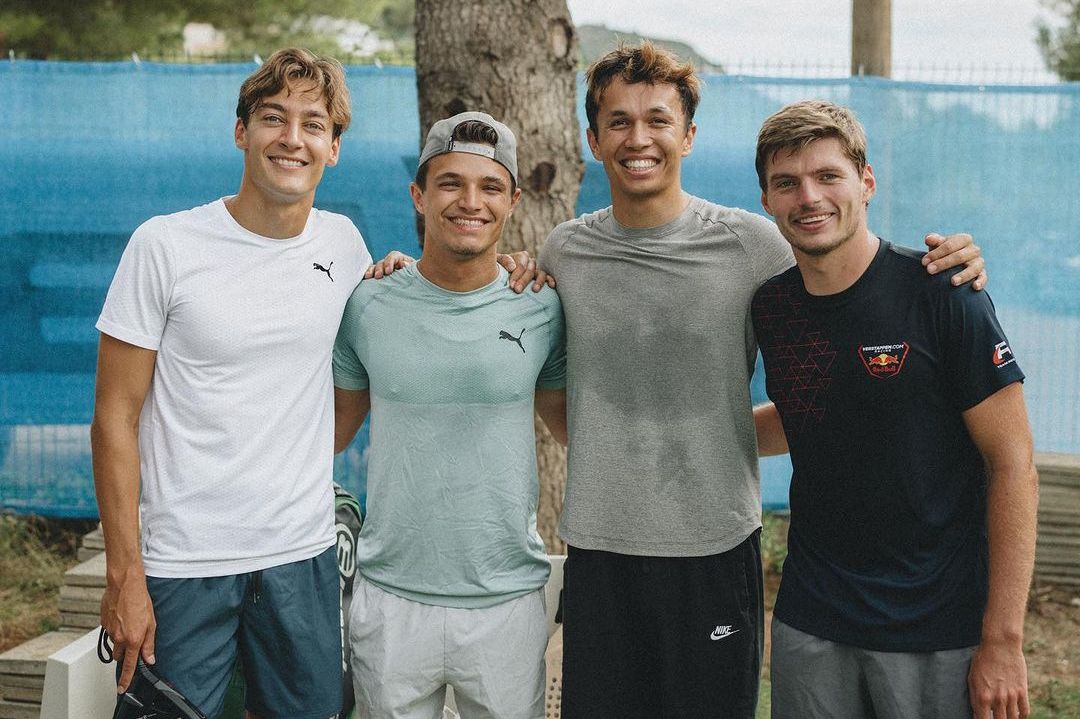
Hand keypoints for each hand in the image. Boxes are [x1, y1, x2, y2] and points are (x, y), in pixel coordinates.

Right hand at [101, 567, 156, 692]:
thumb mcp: (151, 623)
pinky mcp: (103, 624)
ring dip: (120, 639)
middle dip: (125, 652)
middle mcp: (119, 638)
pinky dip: (115, 628)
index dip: (125, 679)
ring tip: (129, 623)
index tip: (122, 687)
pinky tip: (122, 617)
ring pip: (114, 643)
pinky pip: (109, 632)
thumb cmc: (140, 601)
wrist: (125, 585)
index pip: (129, 666)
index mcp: (133, 639)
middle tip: (132, 638)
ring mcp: (109, 631)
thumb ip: (149, 644)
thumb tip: (149, 658)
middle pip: (119, 655)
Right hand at [364, 251, 414, 279]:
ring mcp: (383, 270)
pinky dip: (368, 275)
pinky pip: (372, 275)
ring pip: (375, 268)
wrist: (417, 287)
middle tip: (378, 276)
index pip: (393, 256)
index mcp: (400, 259)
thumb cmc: (417, 278)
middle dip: (379, 268)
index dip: (389, 262)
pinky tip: (365, 280)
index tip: (388, 271)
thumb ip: (411, 268)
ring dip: (371, 271)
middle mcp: (391, 263)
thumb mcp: (416, 272)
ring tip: (368, 277)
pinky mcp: (379, 278)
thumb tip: (404, 264)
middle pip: (382, 262)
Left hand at [496, 251, 555, 292]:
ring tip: (535, 290)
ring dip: (539, 281)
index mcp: (521, 256)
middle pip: (530, 270)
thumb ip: (504, 261)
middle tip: (517, 290)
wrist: (498, 276)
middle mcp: (531, 262)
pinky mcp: (541, 279)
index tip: (511, 285)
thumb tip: (512, 267)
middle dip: (524, 280)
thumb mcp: (497, 261)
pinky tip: (552, 286)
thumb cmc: (497, 268)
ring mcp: (537, 271)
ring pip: (541, 273)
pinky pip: (548, 278)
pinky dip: (550, 280)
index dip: (516, 275)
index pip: (521, 265)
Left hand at [922, 233, 986, 289]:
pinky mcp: (982, 273)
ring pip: (974, 268)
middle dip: (943, 263)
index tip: (924, 262)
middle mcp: (974, 250)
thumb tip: (928, 239)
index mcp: (964, 239)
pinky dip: (980, 282)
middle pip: (960, 256)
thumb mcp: (937, 245)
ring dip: (963, 275)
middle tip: (929, 270)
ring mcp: (979, 262)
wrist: (952, 263)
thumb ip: (934, 241)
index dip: (936, 253)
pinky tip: (975, 287)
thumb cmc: (942, 253)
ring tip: (952, 282)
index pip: (950, 245)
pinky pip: (983, 278)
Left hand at [968, 638, 1029, 718]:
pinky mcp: (1022, 691)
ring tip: (1005, 717)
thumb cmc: (982, 659)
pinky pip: (1025, 711)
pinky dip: (1021, 716)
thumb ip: (974, 697)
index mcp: (982, 696)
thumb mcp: (972, 677)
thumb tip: (977, 713)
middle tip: (996, 718)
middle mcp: (997, 698)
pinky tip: (1017, 716)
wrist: (1000, 645)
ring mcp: (1011, 695)